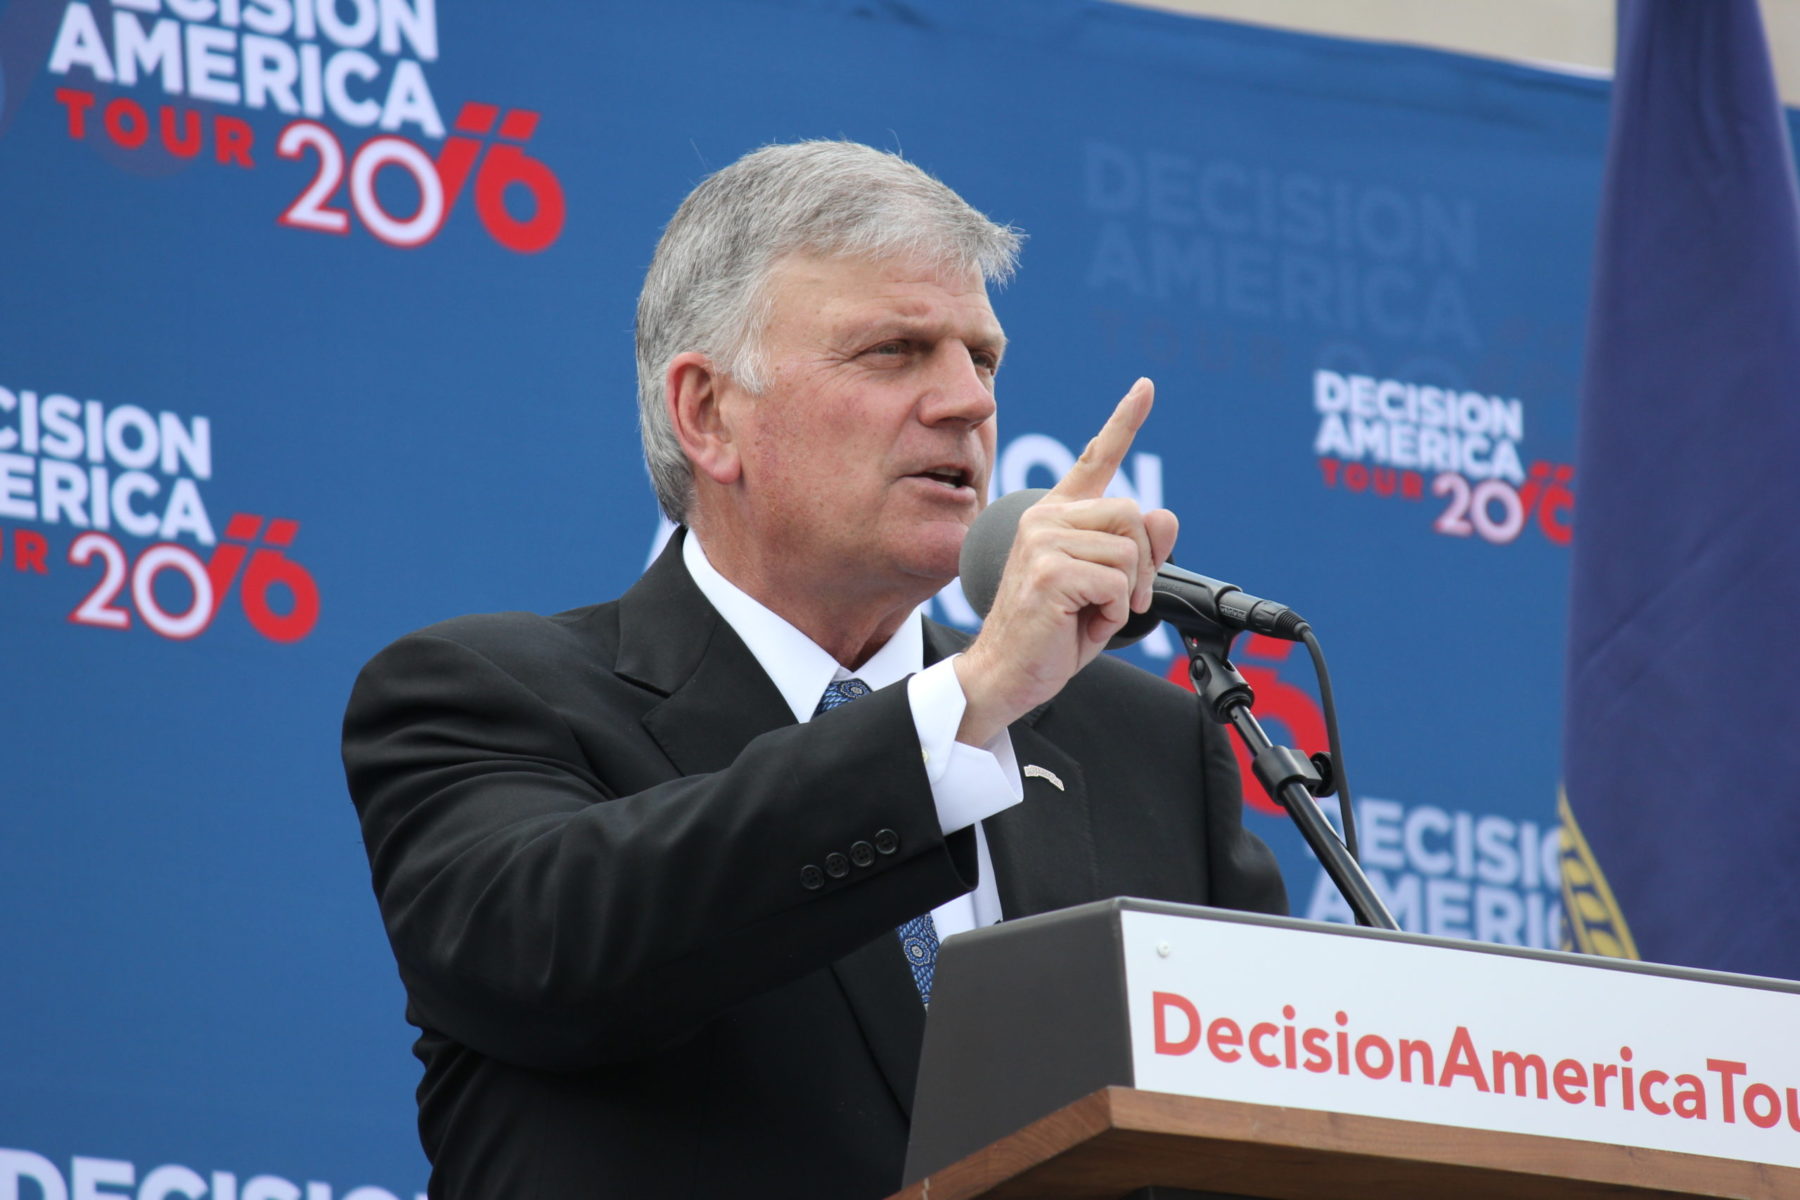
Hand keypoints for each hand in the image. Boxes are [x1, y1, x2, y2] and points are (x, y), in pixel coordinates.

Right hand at [953, 378, 1178, 744]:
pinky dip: (1112, 612)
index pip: (1096, 459)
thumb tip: (1162, 517)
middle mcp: (1046, 518)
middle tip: (1114, 601)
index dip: (1124, 421)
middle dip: (1141, 565)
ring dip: (1125, 594)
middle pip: (1133, 514)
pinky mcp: (1048, 570)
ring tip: (1091, 614)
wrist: (1006, 674)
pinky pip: (1116, 582)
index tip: (1145, 387)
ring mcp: (1043, 541)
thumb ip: (1136, 550)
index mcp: (1056, 515)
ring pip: (1129, 550)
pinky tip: (1079, 623)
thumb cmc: (1052, 633)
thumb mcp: (1106, 588)